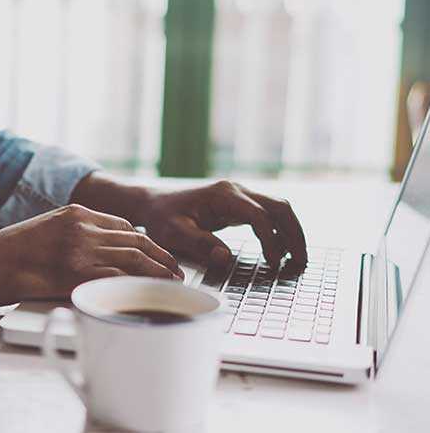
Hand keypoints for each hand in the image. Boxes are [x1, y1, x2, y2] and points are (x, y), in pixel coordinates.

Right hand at [0, 204, 180, 305]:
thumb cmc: (6, 255)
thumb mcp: (44, 232)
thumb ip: (71, 238)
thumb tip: (95, 257)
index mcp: (74, 213)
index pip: (123, 226)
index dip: (146, 243)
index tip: (157, 255)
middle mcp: (82, 226)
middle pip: (136, 240)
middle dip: (162, 256)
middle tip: (176, 272)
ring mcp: (80, 249)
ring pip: (134, 258)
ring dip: (159, 272)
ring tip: (172, 285)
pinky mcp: (75, 273)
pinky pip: (117, 278)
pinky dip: (139, 287)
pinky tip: (149, 296)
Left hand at [136, 181, 306, 267]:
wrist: (153, 203)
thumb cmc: (161, 217)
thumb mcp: (173, 233)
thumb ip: (199, 244)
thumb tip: (226, 258)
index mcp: (223, 196)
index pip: (259, 216)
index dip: (270, 241)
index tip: (274, 264)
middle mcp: (236, 191)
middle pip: (279, 207)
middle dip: (294, 234)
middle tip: (301, 262)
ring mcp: (239, 195)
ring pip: (278, 208)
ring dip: (291, 232)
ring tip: (297, 260)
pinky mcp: (238, 204)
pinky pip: (267, 215)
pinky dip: (279, 231)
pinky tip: (280, 252)